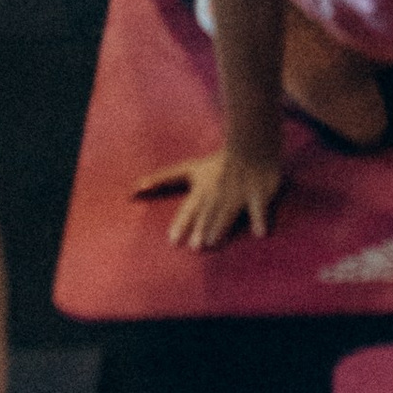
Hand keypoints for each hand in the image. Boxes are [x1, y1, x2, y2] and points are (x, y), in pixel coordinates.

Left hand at [135, 147, 285, 247]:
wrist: (250, 147)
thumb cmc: (216, 164)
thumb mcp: (188, 169)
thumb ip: (162, 180)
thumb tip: (132, 189)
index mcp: (202, 189)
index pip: (189, 210)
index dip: (182, 223)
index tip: (173, 240)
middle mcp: (218, 193)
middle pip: (209, 213)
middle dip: (202, 227)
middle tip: (195, 245)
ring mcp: (239, 194)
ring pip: (228, 211)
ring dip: (221, 224)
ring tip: (214, 241)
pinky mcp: (259, 196)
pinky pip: (258, 209)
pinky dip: (259, 219)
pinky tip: (259, 233)